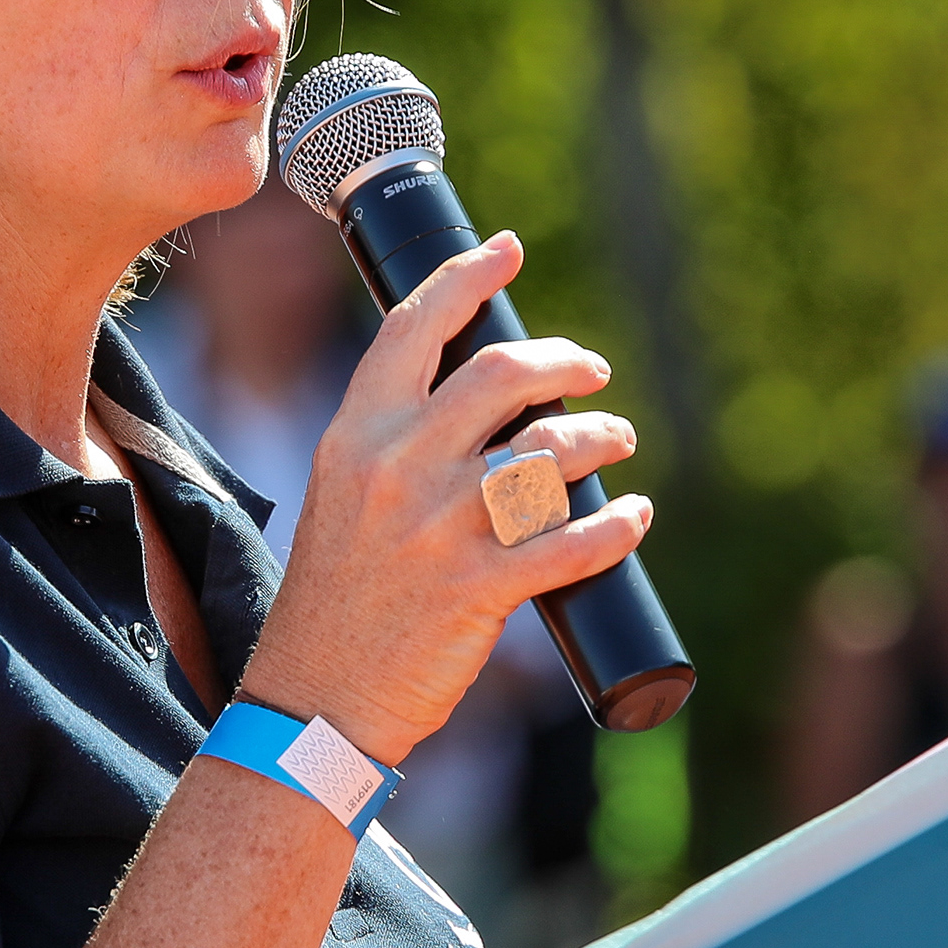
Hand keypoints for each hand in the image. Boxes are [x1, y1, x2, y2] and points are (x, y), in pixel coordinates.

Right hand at [242, 230, 650, 761]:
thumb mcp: (343, 497)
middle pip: (502, 374)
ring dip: (600, 440)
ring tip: (616, 444)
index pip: (415, 329)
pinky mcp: (478, 587)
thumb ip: (394, 445)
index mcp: (356, 436)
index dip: (468, 278)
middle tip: (594, 374)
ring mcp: (439, 527)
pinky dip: (616, 525)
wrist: (315, 698)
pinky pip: (571, 541)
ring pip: (548, 453)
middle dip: (566, 363)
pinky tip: (632, 517)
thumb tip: (478, 403)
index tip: (508, 250)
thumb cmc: (337, 599)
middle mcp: (396, 468)